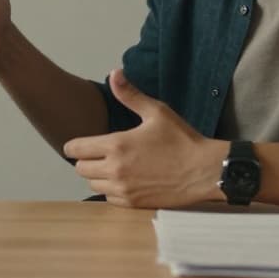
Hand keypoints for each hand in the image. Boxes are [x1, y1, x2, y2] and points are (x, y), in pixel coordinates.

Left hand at [63, 69, 224, 206]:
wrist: (205, 171)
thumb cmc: (182, 140)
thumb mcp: (157, 112)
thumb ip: (130, 95)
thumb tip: (114, 74)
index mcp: (116, 145)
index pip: (76, 149)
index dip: (73, 146)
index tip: (78, 144)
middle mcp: (115, 169)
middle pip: (80, 169)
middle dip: (85, 160)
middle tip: (98, 153)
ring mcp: (124, 189)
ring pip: (92, 184)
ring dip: (97, 175)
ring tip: (112, 166)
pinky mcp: (134, 203)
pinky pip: (109, 198)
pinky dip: (111, 190)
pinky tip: (124, 180)